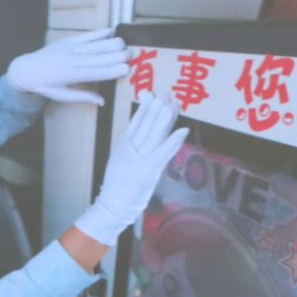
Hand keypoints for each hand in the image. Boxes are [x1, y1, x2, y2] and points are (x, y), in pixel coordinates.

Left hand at [7, 28, 129, 104]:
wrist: (27, 68)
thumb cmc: (46, 85)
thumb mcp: (63, 96)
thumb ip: (83, 97)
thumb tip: (102, 102)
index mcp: (74, 76)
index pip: (98, 73)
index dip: (113, 70)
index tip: (127, 69)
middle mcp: (74, 60)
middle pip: (100, 57)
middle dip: (116, 55)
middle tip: (132, 55)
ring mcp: (72, 49)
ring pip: (95, 45)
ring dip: (111, 43)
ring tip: (124, 44)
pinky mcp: (69, 40)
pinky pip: (87, 35)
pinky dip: (99, 33)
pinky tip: (111, 31)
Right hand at [74, 95, 187, 245]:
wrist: (113, 203)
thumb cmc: (118, 185)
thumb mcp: (120, 161)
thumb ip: (128, 147)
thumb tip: (134, 135)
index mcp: (124, 147)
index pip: (135, 124)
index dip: (144, 109)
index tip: (151, 94)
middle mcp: (131, 150)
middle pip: (145, 126)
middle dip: (156, 108)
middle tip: (166, 93)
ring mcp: (140, 159)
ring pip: (153, 135)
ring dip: (164, 119)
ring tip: (172, 104)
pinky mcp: (150, 170)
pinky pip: (164, 152)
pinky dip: (174, 141)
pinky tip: (183, 130)